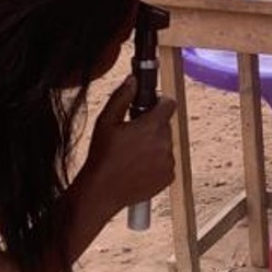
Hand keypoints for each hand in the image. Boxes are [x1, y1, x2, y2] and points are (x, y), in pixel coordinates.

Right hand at [72, 76, 175, 218]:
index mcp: (152, 126)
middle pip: (166, 125)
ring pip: (166, 144)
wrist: (102, 191)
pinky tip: (138, 166)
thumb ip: (121, 97)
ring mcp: (168, 161)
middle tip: (132, 135)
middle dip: (153, 126)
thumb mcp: (105, 122)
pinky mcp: (169, 177)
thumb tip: (133, 80)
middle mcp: (165, 143)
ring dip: (155, 145)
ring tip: (133, 153)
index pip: (169, 104)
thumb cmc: (101, 156)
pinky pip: (167, 162)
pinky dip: (157, 162)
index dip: (159, 103)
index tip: (149, 107)